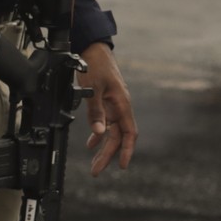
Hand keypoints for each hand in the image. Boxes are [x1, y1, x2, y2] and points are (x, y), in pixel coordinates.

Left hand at [79, 42, 136, 176]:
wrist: (93, 49)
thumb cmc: (97, 65)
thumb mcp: (93, 88)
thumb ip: (96, 111)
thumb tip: (98, 132)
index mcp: (122, 104)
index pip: (129, 133)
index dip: (127, 151)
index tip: (123, 166)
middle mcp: (120, 107)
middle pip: (118, 137)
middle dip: (108, 155)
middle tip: (96, 171)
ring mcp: (113, 105)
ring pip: (111, 132)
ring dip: (103, 147)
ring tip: (94, 163)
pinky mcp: (106, 102)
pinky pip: (105, 123)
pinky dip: (98, 134)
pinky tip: (91, 144)